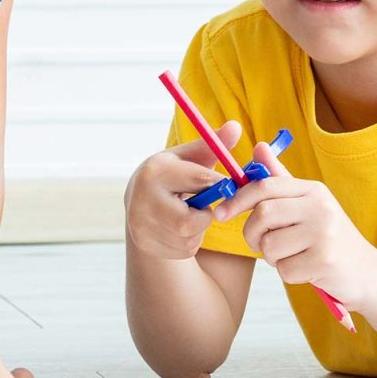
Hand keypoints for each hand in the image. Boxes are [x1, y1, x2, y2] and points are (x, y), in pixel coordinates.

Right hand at [124, 120, 241, 258]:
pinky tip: (181, 228)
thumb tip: (236, 126)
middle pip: (188, 223)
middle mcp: (141, 199)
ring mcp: (140, 224)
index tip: (226, 187)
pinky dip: (190, 242)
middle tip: (203, 206)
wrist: (140, 197)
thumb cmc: (175, 172)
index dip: (218, 187)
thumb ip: (215, 144)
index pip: (197, 182)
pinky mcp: (145, 243)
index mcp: (155, 171)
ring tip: (190, 214)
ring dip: (199, 229)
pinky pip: (183, 251)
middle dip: (204, 216)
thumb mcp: (192, 156)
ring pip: (188, 239)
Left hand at [213, 141, 376, 307]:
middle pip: (262, 214)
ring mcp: (324, 233)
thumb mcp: (309, 203)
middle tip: (259, 242)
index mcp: (313, 190)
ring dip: (272, 257)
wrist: (369, 273)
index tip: (220, 213)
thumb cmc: (330, 237)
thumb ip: (280, 179)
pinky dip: (288, 274)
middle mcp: (320, 207)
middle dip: (251, 233)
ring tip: (291, 255)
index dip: (237, 199)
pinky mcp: (325, 261)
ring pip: (269, 245)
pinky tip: (306, 269)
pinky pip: (284, 270)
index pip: (265, 185)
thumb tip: (258, 147)